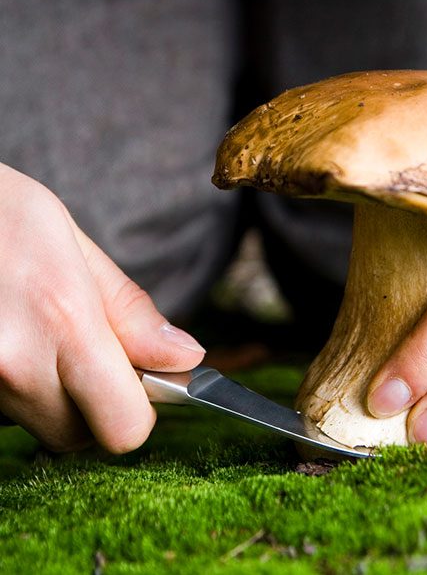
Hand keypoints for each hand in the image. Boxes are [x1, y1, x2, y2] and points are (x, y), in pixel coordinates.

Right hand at [0, 165, 204, 451]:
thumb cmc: (3, 214)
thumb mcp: (76, 246)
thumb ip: (130, 310)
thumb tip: (185, 357)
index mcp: (64, 320)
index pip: (124, 425)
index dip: (140, 410)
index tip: (142, 380)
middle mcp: (15, 363)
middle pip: (80, 435)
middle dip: (98, 404)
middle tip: (91, 353)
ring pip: (40, 425)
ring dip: (56, 398)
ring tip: (42, 337)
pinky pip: (7, 410)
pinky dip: (20, 390)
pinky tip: (16, 342)